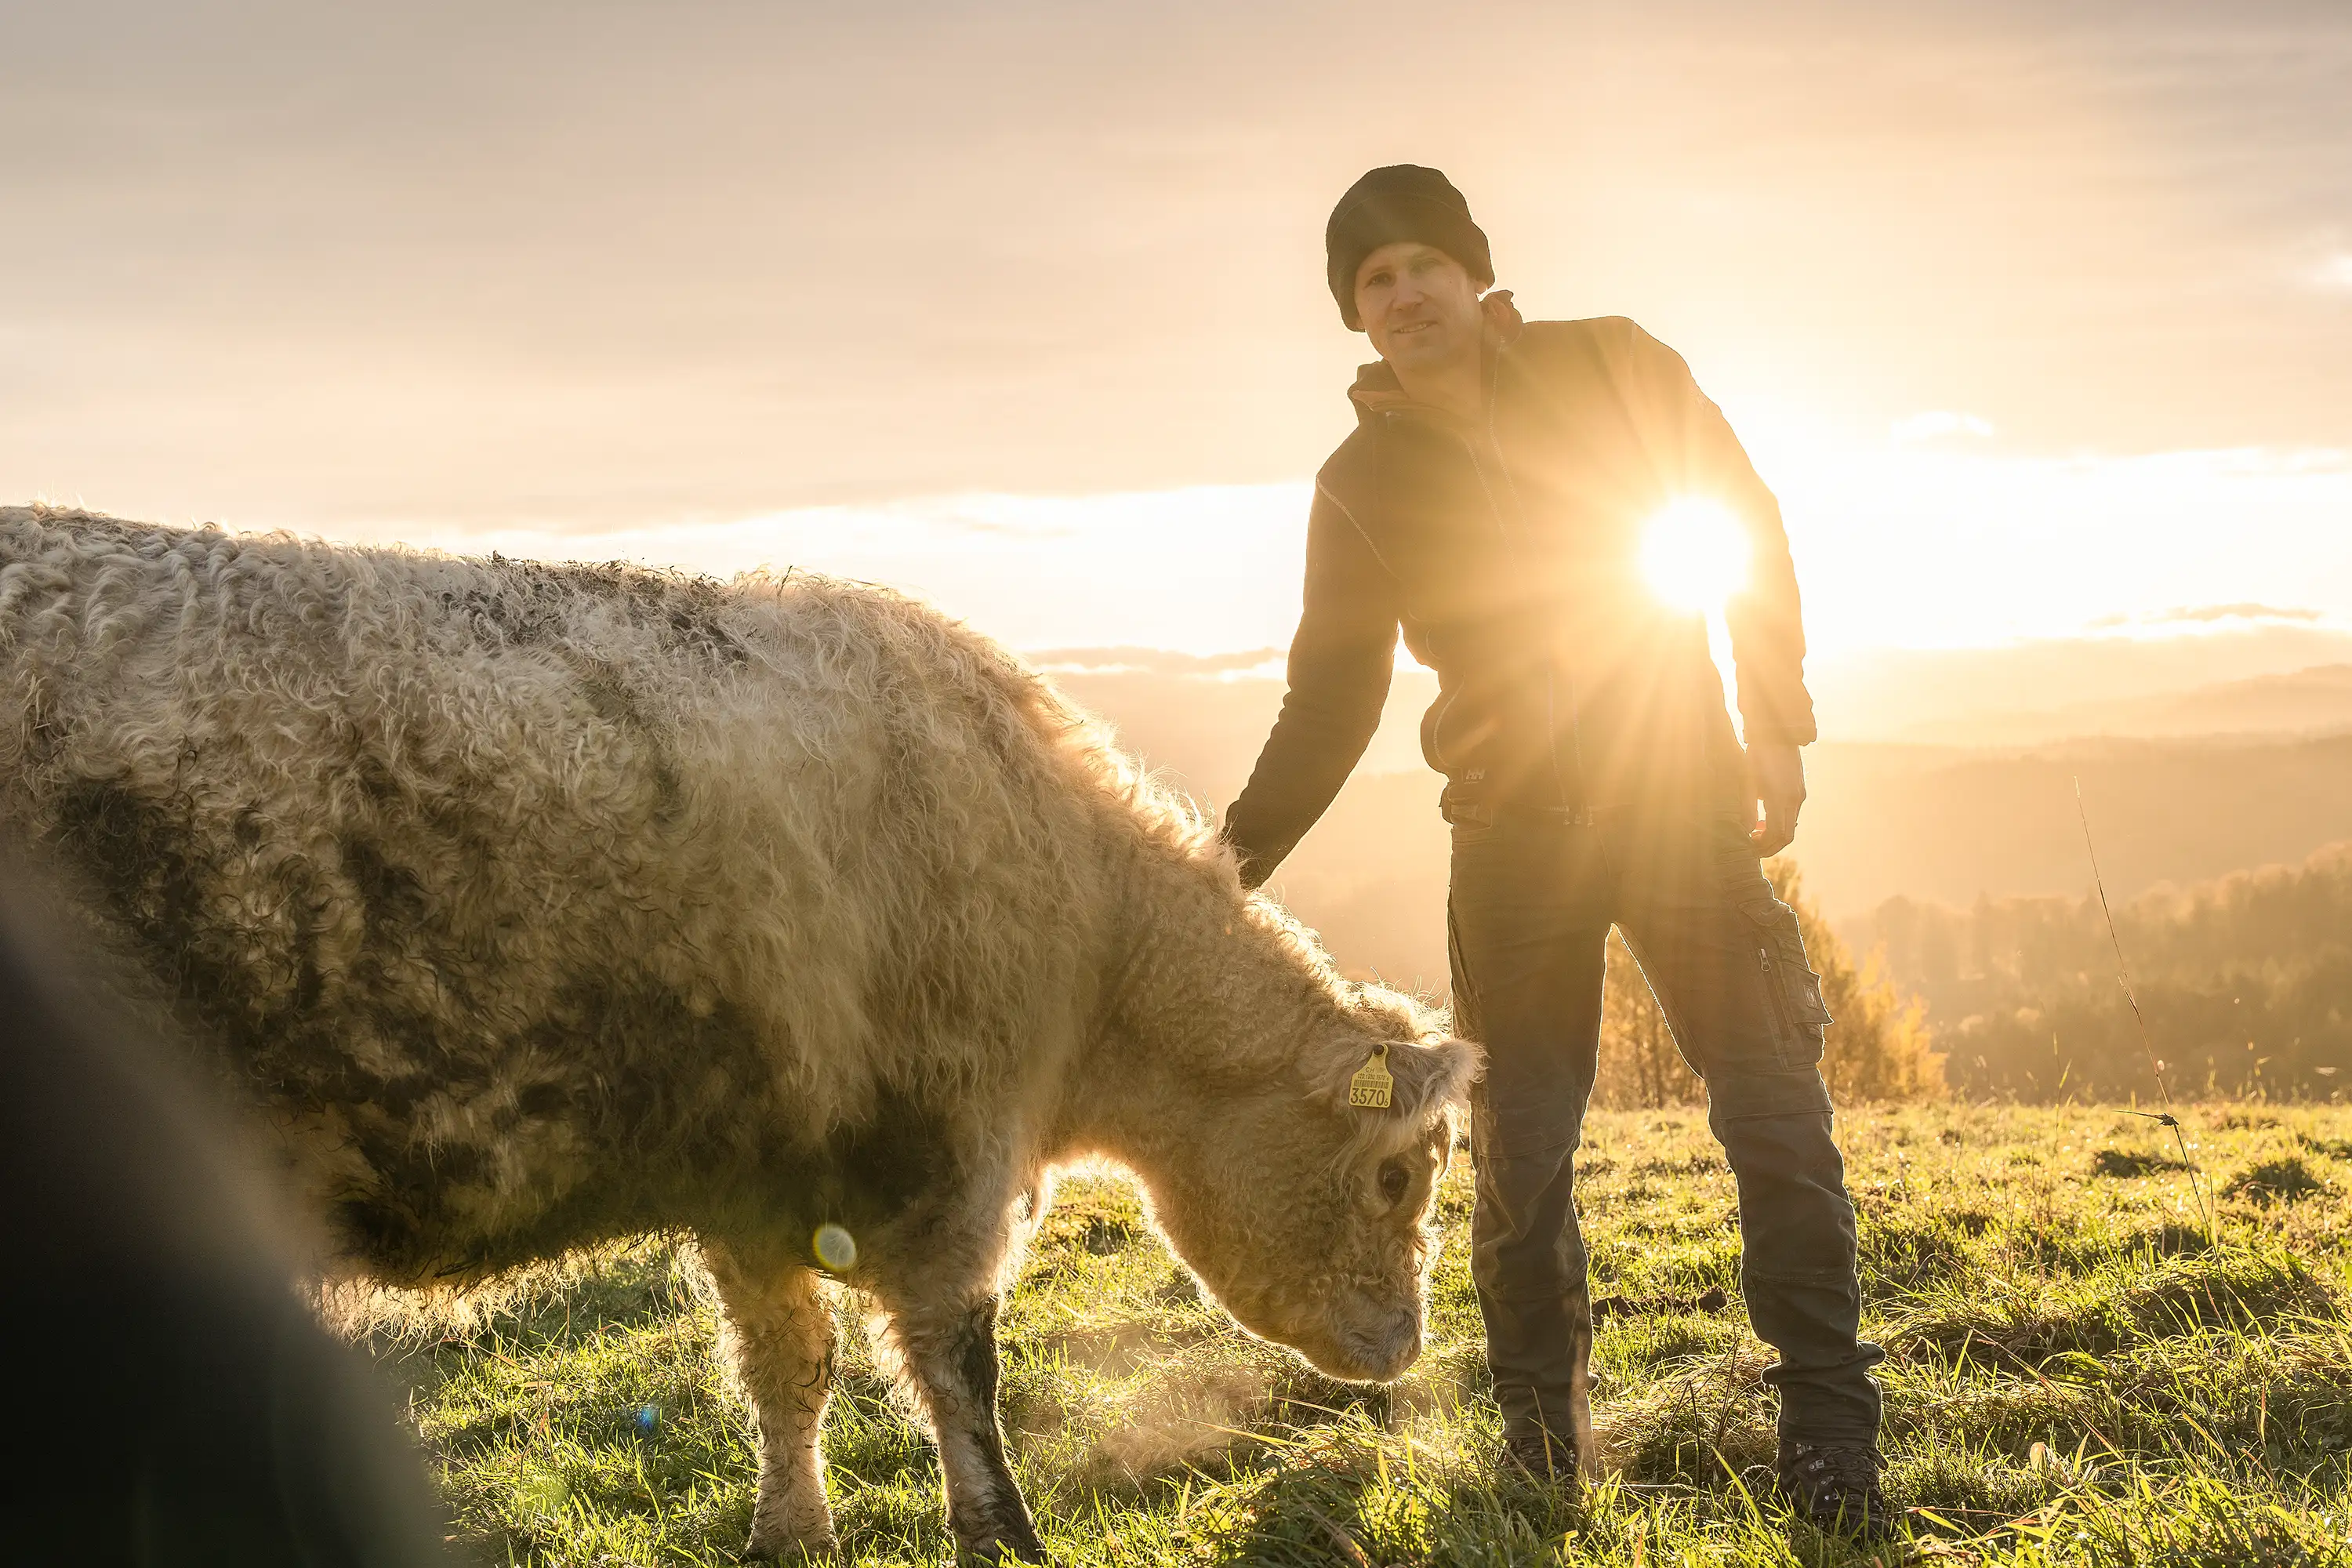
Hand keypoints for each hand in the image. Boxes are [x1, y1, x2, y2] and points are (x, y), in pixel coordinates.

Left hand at [1746, 741, 1805, 855]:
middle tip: (1753, 848)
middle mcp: (1794, 799)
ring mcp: (1800, 795)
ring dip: (1775, 835)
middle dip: (1770, 846)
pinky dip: (1781, 823)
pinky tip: (1765, 820)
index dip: (1763, 846)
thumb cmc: (1756, 756)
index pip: (1777, 834)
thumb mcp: (1746, 781)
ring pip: (1791, 826)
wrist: (1777, 733)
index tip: (1749, 847)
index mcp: (1780, 798)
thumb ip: (1747, 809)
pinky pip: (1793, 815)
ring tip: (1756, 834)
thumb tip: (1747, 831)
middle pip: (1787, 836)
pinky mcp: (1800, 790)